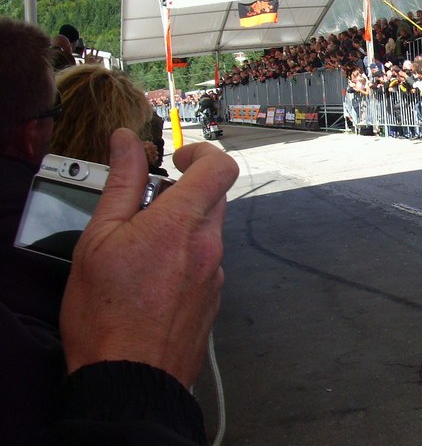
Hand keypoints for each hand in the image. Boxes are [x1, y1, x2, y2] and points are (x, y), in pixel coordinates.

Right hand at [59, 128, 238, 387]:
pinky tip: (151, 281)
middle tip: (144, 211)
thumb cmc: (106, 315)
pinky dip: (183, 257)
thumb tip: (127, 141)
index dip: (201, 153)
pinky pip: (204, 261)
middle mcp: (209, 246)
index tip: (175, 160)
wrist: (130, 381)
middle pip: (212, 197)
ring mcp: (215, 273)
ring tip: (140, 255)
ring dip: (180, 228)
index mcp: (182, 224)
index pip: (221, 166)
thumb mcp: (99, 238)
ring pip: (206, 230)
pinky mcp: (213, 296)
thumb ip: (122, 183)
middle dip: (182, 193)